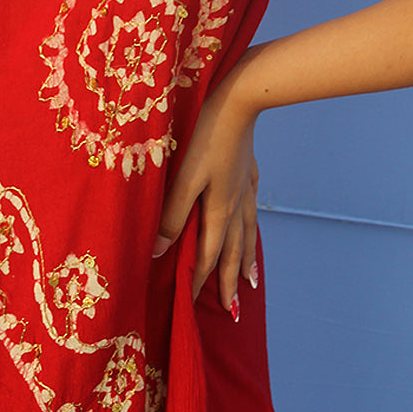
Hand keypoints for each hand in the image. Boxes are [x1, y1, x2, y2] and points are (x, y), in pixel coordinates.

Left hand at [153, 75, 259, 312]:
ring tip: (251, 285)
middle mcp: (236, 205)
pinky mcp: (248, 170)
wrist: (239, 100)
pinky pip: (252, 211)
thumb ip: (172, 215)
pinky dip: (253, 228)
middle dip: (228, 282)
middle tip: (230, 311)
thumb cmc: (205, 136)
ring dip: (247, 262)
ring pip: (247, 234)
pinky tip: (252, 226)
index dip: (198, 281)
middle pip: (233, 252)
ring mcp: (244, 188)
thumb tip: (159, 252)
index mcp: (218, 210)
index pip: (207, 256)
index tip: (190, 306)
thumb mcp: (184, 177)